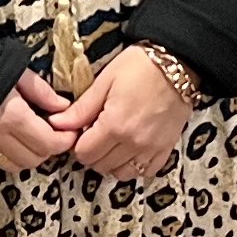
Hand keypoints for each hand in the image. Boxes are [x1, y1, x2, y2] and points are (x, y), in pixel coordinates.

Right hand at [0, 68, 75, 172]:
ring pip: (15, 166)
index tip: (70, 132)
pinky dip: (5, 158)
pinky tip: (7, 142)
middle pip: (34, 159)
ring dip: (27, 155)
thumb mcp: (17, 72)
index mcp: (14, 116)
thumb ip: (42, 92)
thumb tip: (63, 106)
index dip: (65, 141)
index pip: (50, 143)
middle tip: (51, 132)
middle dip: (47, 148)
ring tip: (29, 137)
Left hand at [53, 49, 190, 178]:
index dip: (77, 143)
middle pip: (100, 165)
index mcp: (114, 125)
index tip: (82, 130)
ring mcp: (152, 149)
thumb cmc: (140, 66)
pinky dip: (135, 166)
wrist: (179, 62)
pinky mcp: (167, 149)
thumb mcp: (105, 81)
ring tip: (113, 142)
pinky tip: (131, 149)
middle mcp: (133, 143)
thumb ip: (81, 109)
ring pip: (122, 173)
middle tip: (96, 133)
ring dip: (112, 162)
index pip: (84, 153)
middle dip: (92, 152)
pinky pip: (145, 172)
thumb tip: (56, 124)